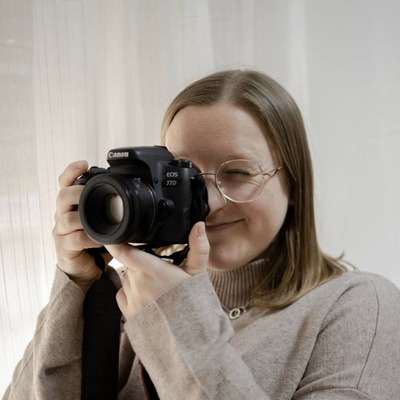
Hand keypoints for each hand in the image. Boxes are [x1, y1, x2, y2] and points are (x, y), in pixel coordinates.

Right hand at [52, 161, 109, 290]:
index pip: (65, 183)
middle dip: (76, 192)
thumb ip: (107, 206)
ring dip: (84, 217)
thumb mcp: (101, 219)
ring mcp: (61, 232)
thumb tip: (131, 191)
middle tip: (88, 191)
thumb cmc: (94, 240)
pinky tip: (99, 239)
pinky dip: (88, 238)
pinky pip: (74, 239)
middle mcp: (62, 215)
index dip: (71, 171)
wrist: (86, 268)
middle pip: (62, 196)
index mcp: (71, 205)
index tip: (83, 163)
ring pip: (66, 218)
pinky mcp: (64, 247)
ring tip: (98, 217)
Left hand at [106, 221, 209, 319]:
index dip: (116, 242)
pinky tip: (148, 298)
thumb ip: (198, 247)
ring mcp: (131, 299)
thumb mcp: (198, 273)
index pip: (124, 251)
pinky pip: (123, 294)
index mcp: (152, 270)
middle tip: (158, 270)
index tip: (114, 235)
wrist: (189, 337)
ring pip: (127, 279)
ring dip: (136, 278)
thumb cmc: (194, 302)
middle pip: (130, 264)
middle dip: (140, 263)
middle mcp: (137, 283)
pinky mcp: (127, 313)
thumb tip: (199, 225)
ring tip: (156, 287)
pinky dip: (131, 292)